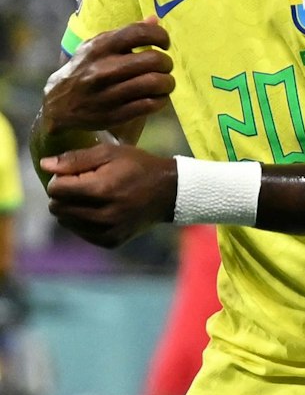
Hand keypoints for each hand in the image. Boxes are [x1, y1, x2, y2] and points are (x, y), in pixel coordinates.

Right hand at [41, 19, 174, 134]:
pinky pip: (150, 104)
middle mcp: (103, 69)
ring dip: (167, 83)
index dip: (160, 36)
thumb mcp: (98, 47)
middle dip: (166, 63)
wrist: (59, 104)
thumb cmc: (86, 68)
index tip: (163, 44)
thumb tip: (154, 20)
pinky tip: (157, 97)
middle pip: (154, 60)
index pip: (140, 33)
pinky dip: (160, 100)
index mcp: (100, 47)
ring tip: (164, 83)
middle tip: (164, 67)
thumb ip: (127, 34)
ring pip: (155, 83)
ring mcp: (108, 93)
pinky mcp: (114, 114)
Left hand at [41, 142, 176, 247]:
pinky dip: (82, 222)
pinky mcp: (111, 241)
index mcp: (102, 189)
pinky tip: (98, 211)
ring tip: (91, 199)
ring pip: (65, 222)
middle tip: (83, 186)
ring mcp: (108, 230)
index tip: (75, 175)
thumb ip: (75, 159)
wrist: (170, 193)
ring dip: (71, 209)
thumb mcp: (110, 153)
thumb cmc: (138, 167)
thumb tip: (44, 165)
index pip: (56, 189)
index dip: (60, 179)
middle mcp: (104, 214)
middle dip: (64, 195)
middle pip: (57, 207)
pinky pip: (80, 233)